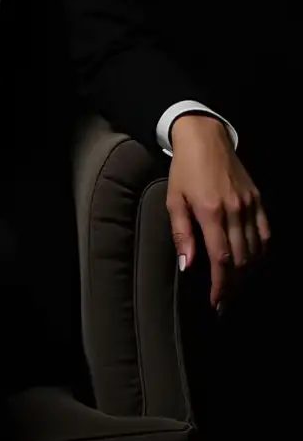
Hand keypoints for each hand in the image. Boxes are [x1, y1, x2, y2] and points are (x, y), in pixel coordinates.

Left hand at [166, 113, 269, 309]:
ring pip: (256, 250)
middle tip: (224, 301)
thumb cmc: (184, 169)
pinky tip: (254, 263)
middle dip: (233, 285)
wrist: (205, 138)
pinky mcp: (258, 200)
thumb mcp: (174, 199)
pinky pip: (265, 233)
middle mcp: (234, 211)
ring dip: (248, 273)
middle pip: (241, 259)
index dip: (220, 284)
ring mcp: (249, 205)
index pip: (221, 259)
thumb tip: (186, 266)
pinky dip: (262, 252)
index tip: (216, 302)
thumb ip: (181, 234)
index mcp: (211, 212)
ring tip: (236, 287)